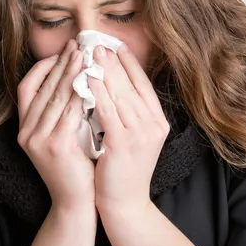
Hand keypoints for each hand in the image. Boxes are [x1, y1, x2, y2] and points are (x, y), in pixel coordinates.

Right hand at [17, 39, 95, 211]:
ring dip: (71, 73)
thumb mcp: (60, 135)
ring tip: (85, 56)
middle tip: (77, 44)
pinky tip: (91, 81)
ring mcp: (38, 140)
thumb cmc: (73, 166)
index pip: (26, 87)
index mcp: (24, 127)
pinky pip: (69, 113)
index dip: (43, 66)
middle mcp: (26, 132)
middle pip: (42, 87)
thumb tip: (73, 75)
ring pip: (55, 96)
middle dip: (60, 63)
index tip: (62, 51)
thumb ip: (60, 111)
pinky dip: (80, 94)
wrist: (75, 201)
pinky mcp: (55, 147)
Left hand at [88, 43, 169, 214]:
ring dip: (105, 70)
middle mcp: (154, 125)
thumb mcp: (135, 137)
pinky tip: (88, 78)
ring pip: (120, 94)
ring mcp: (141, 134)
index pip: (144, 85)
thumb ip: (130, 113)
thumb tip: (115, 83)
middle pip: (132, 85)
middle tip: (99, 42)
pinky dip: (98, 92)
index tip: (117, 46)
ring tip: (91, 52)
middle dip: (114, 61)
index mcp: (158, 122)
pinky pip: (108, 110)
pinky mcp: (124, 143)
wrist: (125, 203)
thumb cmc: (124, 169)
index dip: (130, 64)